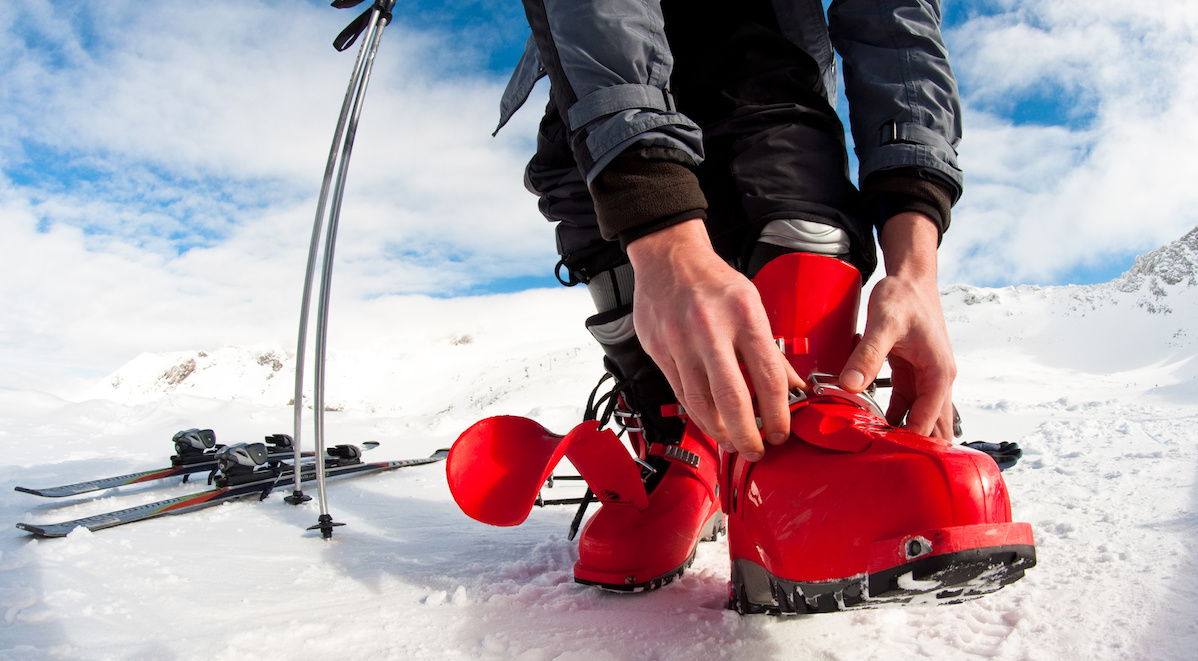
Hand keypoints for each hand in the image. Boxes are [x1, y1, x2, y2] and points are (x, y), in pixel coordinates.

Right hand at [626, 220, 803, 459]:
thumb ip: (769, 350)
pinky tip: (710, 425)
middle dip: (747, 433)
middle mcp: (710, 328)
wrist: (668, 258)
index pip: (767, 375)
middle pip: (732, 396)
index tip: (781, 432)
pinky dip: (697, 415)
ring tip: (733, 444)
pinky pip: (681, 393)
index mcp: (743, 314)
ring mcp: (680, 341)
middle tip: (757, 451)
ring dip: (719, 431)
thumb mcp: (752, 304)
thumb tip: (792, 389)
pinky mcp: (658, 350)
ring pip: (701, 401)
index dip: (778, 412)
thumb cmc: (714, 282)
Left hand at [840, 213, 956, 438]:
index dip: (908, 441)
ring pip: (919, 418)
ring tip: (876, 456)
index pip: (927, 421)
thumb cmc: (904, 298)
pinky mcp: (912, 376)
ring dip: (902, 435)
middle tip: (884, 467)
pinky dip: (892, 418)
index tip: (885, 458)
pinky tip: (873, 431)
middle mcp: (938, 381)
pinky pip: (905, 406)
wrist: (911, 278)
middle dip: (913, 448)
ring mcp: (926, 379)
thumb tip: (850, 386)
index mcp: (939, 374)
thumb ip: (867, 355)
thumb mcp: (883, 325)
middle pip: (932, 426)